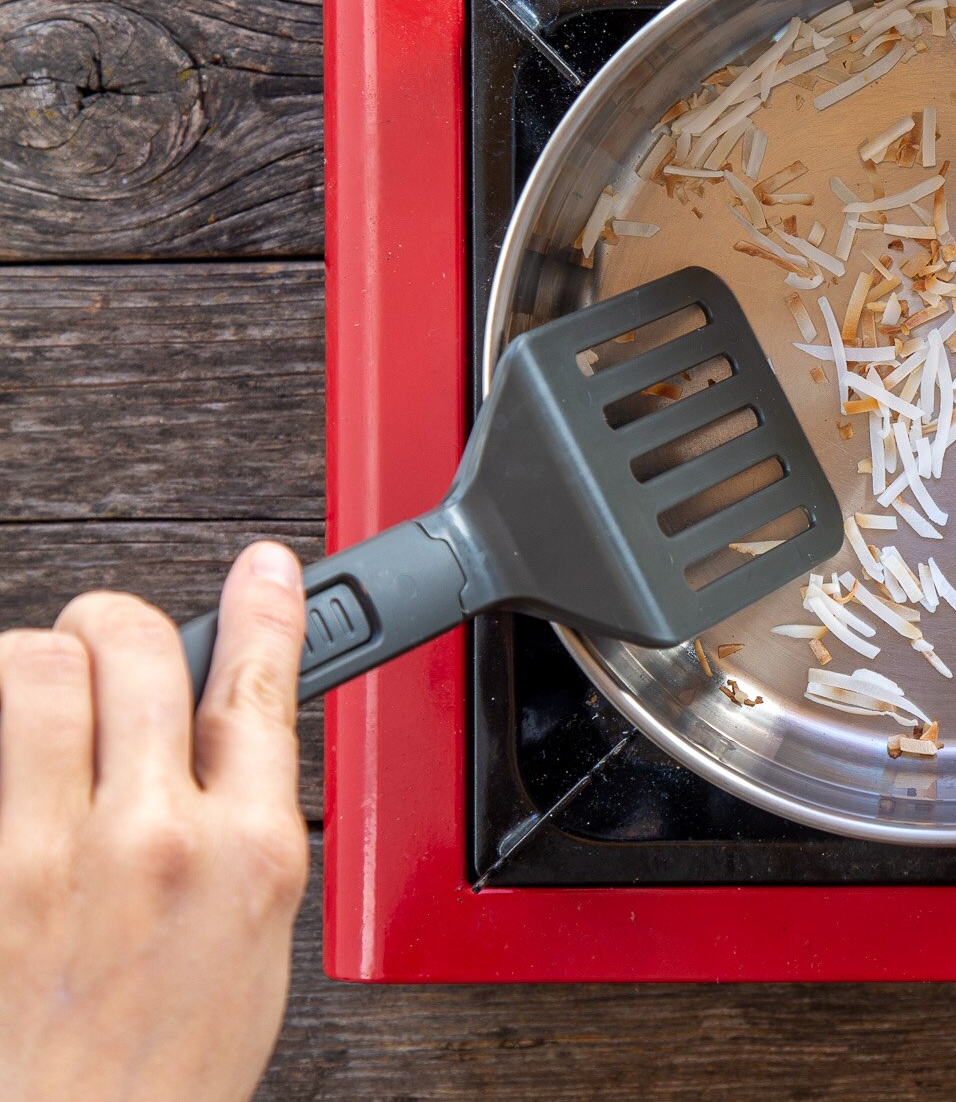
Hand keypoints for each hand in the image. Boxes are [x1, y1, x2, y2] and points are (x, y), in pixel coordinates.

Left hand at [0, 542, 308, 1101]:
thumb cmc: (165, 1068)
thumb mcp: (259, 937)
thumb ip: (247, 820)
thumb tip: (228, 731)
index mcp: (248, 853)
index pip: (256, 683)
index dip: (264, 607)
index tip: (261, 570)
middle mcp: (149, 840)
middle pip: (130, 643)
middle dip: (120, 627)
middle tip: (114, 645)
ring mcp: (43, 856)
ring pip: (31, 670)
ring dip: (39, 664)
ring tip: (45, 695)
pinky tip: (11, 759)